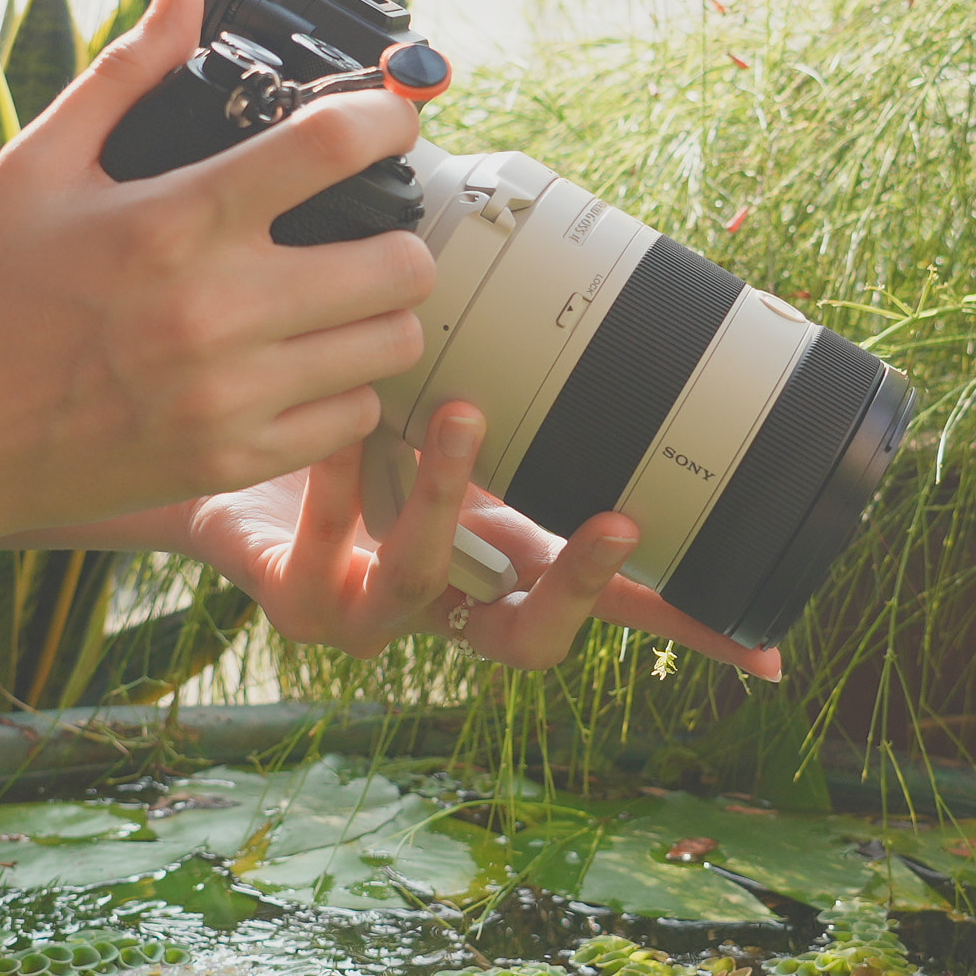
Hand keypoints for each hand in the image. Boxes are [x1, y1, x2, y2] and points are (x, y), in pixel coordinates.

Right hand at [0, 0, 440, 548]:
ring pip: (391, 343)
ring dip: (380, 312)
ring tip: (341, 295)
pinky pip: (352, 418)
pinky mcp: (230, 462)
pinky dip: (346, 386)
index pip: (331, 149)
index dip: (387, 118)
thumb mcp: (36, 166)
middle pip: (399, 261)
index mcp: (172, 222)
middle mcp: (214, 311)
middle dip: (400, 231)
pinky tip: (306, 362)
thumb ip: (126, 72)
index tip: (393, 116)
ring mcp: (230, 396)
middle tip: (370, 224)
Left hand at [181, 402, 785, 679]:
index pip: (611, 614)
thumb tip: (638, 323)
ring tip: (464, 414)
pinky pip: (325, 539)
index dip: (682, 637)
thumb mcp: (455, 423)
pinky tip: (346, 423)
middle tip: (619, 523)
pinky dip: (340, 477)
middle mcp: (447, 608)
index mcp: (502, 570)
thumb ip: (534, 402)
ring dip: (451, 497)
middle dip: (580, 584)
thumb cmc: (358, 442)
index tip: (759, 653)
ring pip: (425, 577)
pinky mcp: (295, 601)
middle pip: (531, 639)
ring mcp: (370, 615)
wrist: (215, 462)